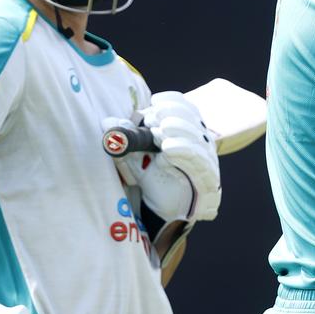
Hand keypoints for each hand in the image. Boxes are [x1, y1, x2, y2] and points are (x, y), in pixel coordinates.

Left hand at [103, 91, 220, 222]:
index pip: (187, 108)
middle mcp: (200, 142)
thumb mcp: (134, 157)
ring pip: (196, 137)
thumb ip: (124, 141)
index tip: (154, 102)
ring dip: (179, 129)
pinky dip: (183, 150)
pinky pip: (197, 159)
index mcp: (187, 131)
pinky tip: (167, 148)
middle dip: (173, 114)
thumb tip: (106, 122)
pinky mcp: (207, 177)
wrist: (164, 212)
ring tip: (159, 131)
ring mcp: (205, 159)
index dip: (173, 101)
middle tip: (153, 119)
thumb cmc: (153, 179)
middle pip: (193, 119)